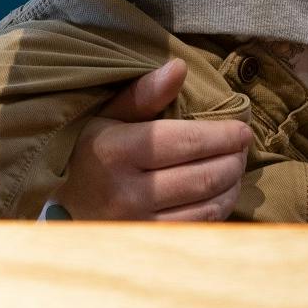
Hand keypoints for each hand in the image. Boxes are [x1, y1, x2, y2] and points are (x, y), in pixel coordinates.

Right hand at [53, 59, 252, 220]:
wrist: (64, 200)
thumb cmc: (90, 148)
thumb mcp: (108, 114)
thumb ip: (144, 93)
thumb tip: (179, 67)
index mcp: (116, 150)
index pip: (186, 142)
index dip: (222, 135)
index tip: (242, 127)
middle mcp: (128, 190)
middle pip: (203, 175)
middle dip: (233, 158)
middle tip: (243, 145)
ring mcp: (139, 222)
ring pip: (207, 204)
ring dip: (232, 183)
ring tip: (236, 164)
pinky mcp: (149, 240)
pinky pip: (199, 226)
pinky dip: (220, 207)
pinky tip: (223, 190)